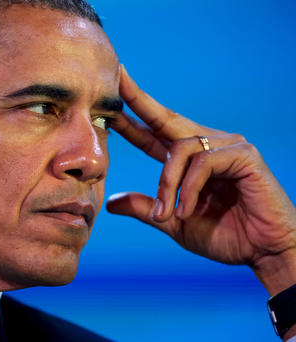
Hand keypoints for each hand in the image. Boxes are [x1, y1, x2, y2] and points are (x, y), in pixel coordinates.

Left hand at [107, 65, 295, 295]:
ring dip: (168, 184)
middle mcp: (206, 146)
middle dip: (138, 99)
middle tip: (117, 78)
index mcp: (187, 160)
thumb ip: (145, 208)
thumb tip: (110, 203)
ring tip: (167, 214)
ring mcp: (226, 146)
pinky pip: (203, 162)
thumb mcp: (173, 222)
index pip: (152, 134)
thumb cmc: (225, 236)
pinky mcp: (243, 154)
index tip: (107, 107)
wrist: (263, 252)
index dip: (130, 120)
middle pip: (164, 118)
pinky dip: (190, 188)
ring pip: (180, 149)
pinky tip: (187, 210)